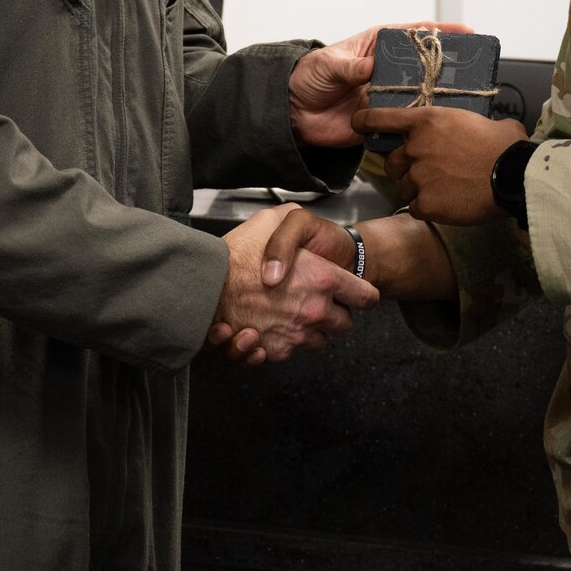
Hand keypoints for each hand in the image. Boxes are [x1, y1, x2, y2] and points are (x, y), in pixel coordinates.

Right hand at [207, 211, 457, 359]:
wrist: (204, 286)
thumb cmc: (239, 252)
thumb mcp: (276, 218)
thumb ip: (299, 225)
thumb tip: (312, 241)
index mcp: (323, 278)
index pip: (366, 296)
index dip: (360, 293)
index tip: (353, 292)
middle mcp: (315, 310)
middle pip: (345, 325)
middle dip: (335, 316)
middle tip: (317, 302)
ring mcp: (296, 334)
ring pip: (318, 341)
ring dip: (310, 331)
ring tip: (290, 314)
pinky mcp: (275, 351)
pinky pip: (291, 352)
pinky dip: (283, 343)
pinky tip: (269, 327)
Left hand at [287, 21, 469, 147]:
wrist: (293, 113)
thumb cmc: (309, 77)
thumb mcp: (329, 64)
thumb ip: (351, 66)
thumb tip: (370, 68)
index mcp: (379, 45)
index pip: (415, 33)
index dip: (441, 32)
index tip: (466, 32)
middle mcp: (388, 68)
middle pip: (425, 63)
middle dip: (448, 63)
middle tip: (471, 66)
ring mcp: (388, 93)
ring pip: (421, 91)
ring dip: (439, 93)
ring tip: (463, 94)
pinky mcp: (384, 118)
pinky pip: (407, 119)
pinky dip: (420, 121)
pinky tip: (437, 120)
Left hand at [359, 104, 524, 224]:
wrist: (513, 177)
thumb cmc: (506, 146)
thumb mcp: (487, 121)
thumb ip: (468, 124)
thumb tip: (482, 129)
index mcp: (428, 121)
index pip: (384, 118)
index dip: (366, 120)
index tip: (356, 122)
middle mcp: (416, 147)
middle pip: (394, 162)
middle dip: (407, 167)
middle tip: (431, 171)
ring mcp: (418, 177)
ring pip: (405, 186)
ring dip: (418, 189)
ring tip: (446, 189)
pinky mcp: (425, 204)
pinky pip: (416, 207)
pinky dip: (428, 208)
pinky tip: (449, 204)